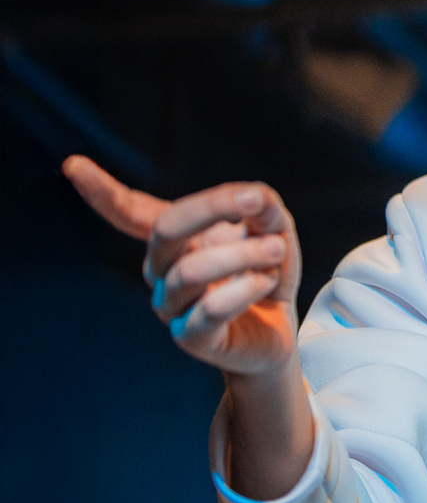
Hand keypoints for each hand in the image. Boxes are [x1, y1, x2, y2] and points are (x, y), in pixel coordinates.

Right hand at [65, 156, 314, 497]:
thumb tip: (257, 196)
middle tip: (257, 199)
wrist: (277, 333)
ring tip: (275, 250)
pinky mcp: (191, 337)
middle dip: (212, 208)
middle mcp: (162, 270)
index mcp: (174, 239)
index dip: (102, 192)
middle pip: (166, 230)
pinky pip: (208, 310)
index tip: (73, 165)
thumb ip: (264, 208)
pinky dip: (243, 291)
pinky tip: (265, 283)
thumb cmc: (264, 274)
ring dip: (240, 254)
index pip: (130, 213)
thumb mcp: (273, 231)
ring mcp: (171, 305)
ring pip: (189, 271)